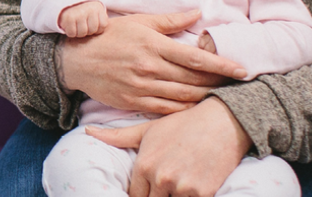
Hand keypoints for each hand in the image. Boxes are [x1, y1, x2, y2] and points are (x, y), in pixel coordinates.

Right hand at [57, 10, 246, 113]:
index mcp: (153, 45)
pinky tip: (195, 106)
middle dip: (218, 82)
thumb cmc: (108, 37)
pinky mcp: (134, 102)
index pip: (195, 57)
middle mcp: (149, 67)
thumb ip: (169, 20)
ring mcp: (142, 87)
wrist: (76, 60)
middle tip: (235, 83)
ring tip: (220, 94)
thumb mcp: (137, 22)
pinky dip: (185, 109)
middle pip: (194, 80)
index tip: (241, 69)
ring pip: (184, 97)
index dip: (221, 64)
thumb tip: (197, 12)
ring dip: (205, 97)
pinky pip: (167, 109)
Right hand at [59, 0, 108, 37]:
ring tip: (76, 26)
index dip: (97, 28)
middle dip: (87, 31)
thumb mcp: (94, 11)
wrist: (64, 1)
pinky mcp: (68, 18)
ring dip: (78, 33)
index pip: (103, 25)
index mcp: (97, 7)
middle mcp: (88, 9)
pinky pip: (72, 33)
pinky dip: (70, 33)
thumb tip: (110, 38)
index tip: (91, 24)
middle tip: (82, 25)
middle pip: (92, 30)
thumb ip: (100, 20)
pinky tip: (70, 27)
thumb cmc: (82, 11)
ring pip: (82, 33)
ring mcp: (78, 13)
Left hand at [87, 98, 250, 196]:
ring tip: (175, 186)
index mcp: (144, 165)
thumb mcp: (147, 129)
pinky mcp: (204, 193)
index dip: (140, 194)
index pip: (134, 195)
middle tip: (161, 188)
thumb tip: (89, 132)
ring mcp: (183, 187)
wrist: (222, 121)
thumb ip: (118, 137)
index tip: (146, 190)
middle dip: (155, 196)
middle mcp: (161, 178)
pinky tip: (190, 189)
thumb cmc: (182, 124)